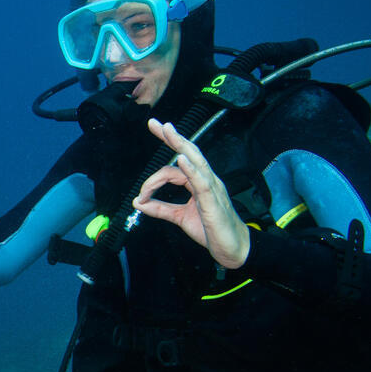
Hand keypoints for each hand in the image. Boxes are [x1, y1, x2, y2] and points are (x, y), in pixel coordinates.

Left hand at [133, 118, 250, 268]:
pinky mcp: (213, 200)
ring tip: (167, 131)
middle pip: (188, 152)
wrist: (232, 248)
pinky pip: (201, 180)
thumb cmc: (211, 229)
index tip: (141, 192)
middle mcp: (206, 179)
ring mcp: (212, 187)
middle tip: (155, 123)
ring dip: (180, 144)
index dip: (154, 177)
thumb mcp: (180, 217)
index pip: (175, 167)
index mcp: (198, 182)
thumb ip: (160, 209)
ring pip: (195, 161)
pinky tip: (181, 160)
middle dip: (172, 137)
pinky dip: (191, 169)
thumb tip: (139, 203)